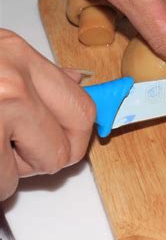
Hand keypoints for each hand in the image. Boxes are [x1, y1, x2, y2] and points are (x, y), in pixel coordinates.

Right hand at [0, 30, 94, 199]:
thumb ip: (39, 75)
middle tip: (14, 147)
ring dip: (10, 170)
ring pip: (32, 172)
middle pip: (65, 149)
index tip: (66, 144)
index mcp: (19, 55)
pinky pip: (3, 184)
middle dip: (42, 158)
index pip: (83, 109)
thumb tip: (79, 82)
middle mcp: (13, 81)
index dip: (78, 137)